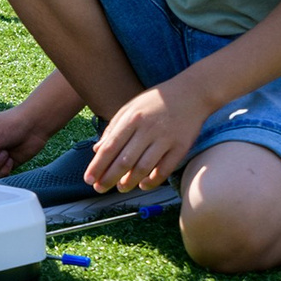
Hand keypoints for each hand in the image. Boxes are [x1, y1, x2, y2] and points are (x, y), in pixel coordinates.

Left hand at [87, 83, 214, 192]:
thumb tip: (97, 150)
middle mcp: (148, 129)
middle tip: (99, 188)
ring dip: (130, 182)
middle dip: (109, 177)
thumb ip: (113, 128)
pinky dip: (153, 180)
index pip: (110, 146)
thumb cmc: (156, 101)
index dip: (98, 165)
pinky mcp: (181, 146)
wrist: (192, 92)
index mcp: (132, 118)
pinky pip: (165, 169)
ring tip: (120, 188)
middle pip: (124, 160)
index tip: (88, 179)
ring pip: (144, 167)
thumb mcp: (131, 107)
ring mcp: (166, 138)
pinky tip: (143, 185)